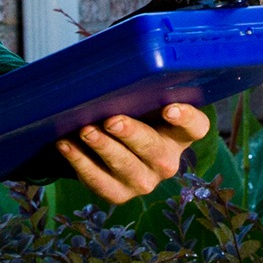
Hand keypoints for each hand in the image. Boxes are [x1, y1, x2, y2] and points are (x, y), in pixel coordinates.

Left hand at [55, 101, 210, 204]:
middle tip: (111, 120)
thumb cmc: (130, 116)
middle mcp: (166, 161)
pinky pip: (100, 183)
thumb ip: (136, 91)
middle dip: (132, 134)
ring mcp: (144, 182)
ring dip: (104, 148)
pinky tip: (66, 145)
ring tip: (85, 131)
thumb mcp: (140, 104)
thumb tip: (109, 68)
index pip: (196, 127)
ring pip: (127, 168)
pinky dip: (81, 163)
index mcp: (179, 135)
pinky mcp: (119, 194)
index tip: (169, 109)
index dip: (186, 119)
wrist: (112, 147)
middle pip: (155, 150)